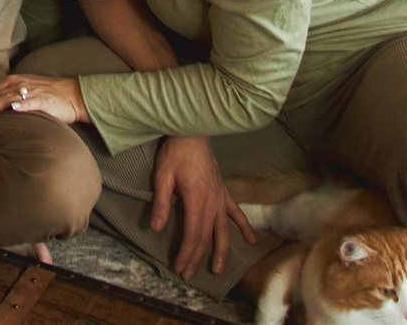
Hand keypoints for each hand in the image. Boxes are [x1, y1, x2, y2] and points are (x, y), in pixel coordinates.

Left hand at [0, 74, 85, 127]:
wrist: (72, 94)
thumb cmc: (45, 95)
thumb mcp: (20, 91)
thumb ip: (2, 94)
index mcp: (10, 83)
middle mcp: (17, 85)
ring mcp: (30, 92)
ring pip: (6, 99)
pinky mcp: (44, 100)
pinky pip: (31, 102)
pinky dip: (22, 105)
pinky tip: (13, 109)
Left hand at [152, 136, 251, 278]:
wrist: (192, 132)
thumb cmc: (175, 153)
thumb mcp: (162, 176)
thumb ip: (161, 203)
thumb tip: (156, 228)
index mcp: (196, 199)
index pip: (192, 234)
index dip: (187, 253)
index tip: (180, 267)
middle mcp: (212, 201)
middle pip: (206, 236)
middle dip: (197, 257)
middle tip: (188, 274)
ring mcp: (220, 197)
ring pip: (223, 230)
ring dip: (221, 250)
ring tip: (219, 270)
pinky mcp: (223, 191)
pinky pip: (236, 212)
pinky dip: (244, 226)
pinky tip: (251, 240)